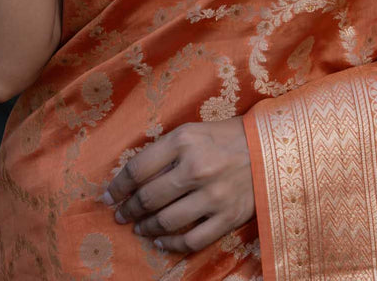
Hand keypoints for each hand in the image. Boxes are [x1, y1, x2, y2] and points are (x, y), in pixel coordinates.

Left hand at [102, 118, 254, 254]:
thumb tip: (132, 177)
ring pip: (167, 222)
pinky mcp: (228, 217)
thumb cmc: (223, 137)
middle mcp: (196, 168)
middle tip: (120, 215)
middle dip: (129, 210)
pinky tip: (162, 242)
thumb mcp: (191, 131)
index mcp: (183, 141)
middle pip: (149, 198)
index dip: (118, 186)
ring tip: (139, 228)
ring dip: (147, 228)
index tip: (108, 196)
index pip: (138, 169)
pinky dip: (172, 244)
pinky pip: (192, 240)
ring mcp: (213, 195)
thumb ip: (164, 151)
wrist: (267, 148)